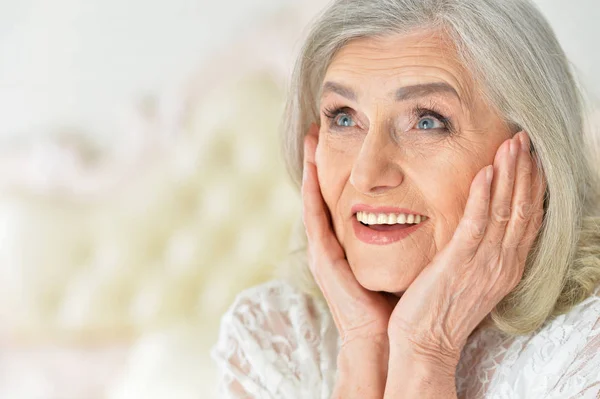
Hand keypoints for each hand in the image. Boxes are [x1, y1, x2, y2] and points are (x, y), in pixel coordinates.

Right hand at [302, 123, 394, 397]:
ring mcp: (324, 250)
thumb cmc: (397, 301)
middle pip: (324, 192)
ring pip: (314, 199)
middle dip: (318, 160)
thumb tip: (429, 210)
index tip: (342, 137)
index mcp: (351, 242)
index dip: (338, 169)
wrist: (384, 339)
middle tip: (318, 126)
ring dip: (311, 167)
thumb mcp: (402, 259)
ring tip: (309, 136)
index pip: (342, 197)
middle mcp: (333, 243)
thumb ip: (406, 234)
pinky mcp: (323, 259)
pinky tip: (312, 165)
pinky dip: (311, 190)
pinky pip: (314, 217)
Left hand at [387, 131, 545, 366]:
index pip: (529, 218)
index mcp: (507, 266)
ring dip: (509, 173)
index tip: (530, 157)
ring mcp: (484, 263)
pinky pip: (476, 223)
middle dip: (525, 170)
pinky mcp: (459, 263)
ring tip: (511, 143)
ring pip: (506, 209)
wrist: (425, 343)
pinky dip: (483, 195)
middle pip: (524, 207)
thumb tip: (478, 227)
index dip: (532, 185)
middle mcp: (503, 263)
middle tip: (524, 139)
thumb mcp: (470, 278)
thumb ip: (479, 252)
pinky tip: (485, 172)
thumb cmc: (441, 311)